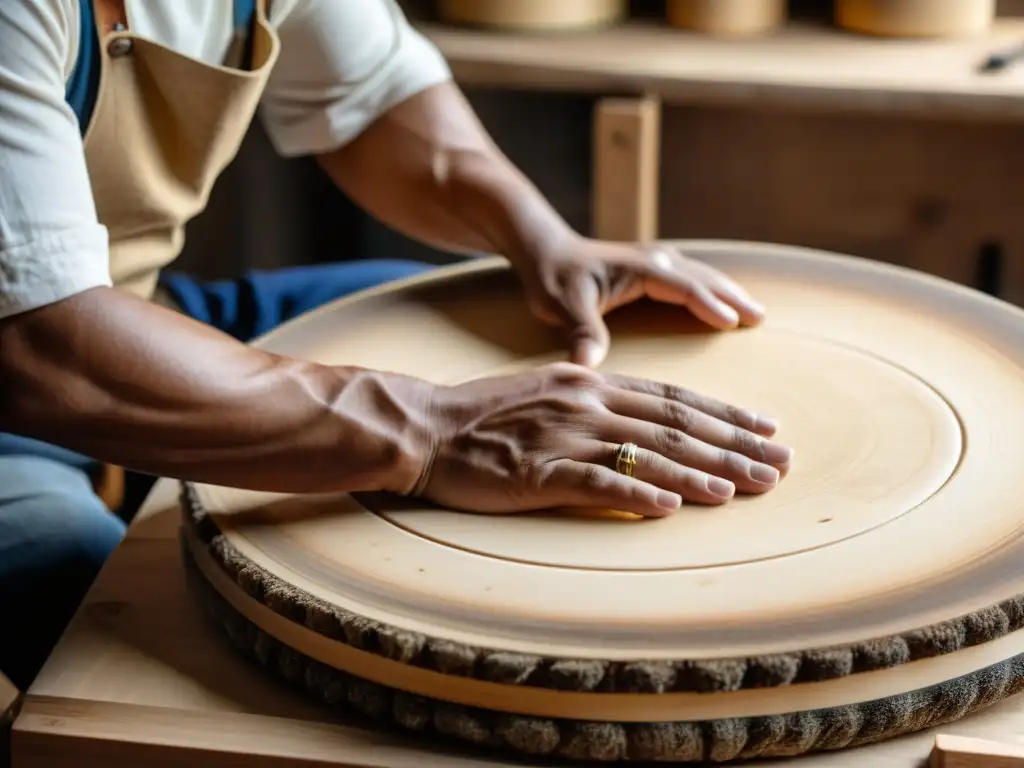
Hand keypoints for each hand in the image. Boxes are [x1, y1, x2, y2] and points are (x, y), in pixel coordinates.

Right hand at [413, 363, 790, 516]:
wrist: (424, 426)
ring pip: (648, 453)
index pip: (672, 398)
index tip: (766, 427)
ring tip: (744, 489)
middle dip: (733, 445)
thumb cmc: (482, 415)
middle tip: (779, 464)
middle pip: (675, 424)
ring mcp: (564, 435)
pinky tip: (673, 507)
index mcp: (591, 383)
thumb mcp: (546, 393)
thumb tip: (636, 425)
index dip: (725, 413)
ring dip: (701, 472)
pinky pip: (597, 482)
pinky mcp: (538, 471)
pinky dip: (638, 493)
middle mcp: (587, 402)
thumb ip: (592, 403)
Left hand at [515, 235, 765, 366]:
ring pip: (699, 274)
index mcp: (640, 269)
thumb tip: (585, 367)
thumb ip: (580, 333)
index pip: (684, 287)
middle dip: (732, 296)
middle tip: (760, 317)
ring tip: (753, 309)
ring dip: (726, 289)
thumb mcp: (561, 306)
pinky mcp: (648, 266)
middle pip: (702, 279)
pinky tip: (720, 296)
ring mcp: (652, 260)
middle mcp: (653, 260)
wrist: (542, 246)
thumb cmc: (551, 275)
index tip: (734, 322)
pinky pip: (689, 275)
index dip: (709, 304)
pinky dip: (709, 286)